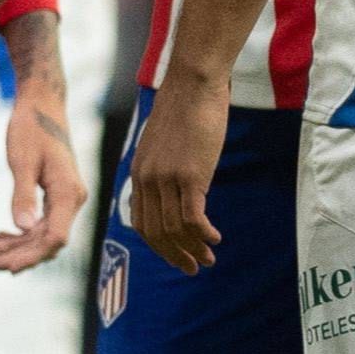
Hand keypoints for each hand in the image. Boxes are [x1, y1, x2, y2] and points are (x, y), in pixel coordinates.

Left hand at [0, 68, 88, 272]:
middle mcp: (72, 199)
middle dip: (16, 256)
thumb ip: (22, 196)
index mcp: (68, 193)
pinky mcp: (56, 195)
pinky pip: (40, 222)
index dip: (31, 257)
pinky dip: (19, 232)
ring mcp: (66, 199)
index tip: (6, 268)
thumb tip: (21, 228)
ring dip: (14, 246)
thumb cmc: (31, 127)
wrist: (42, 104)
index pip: (54, 238)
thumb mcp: (22, 161)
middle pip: (46, 242)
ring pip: (41, 235)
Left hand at [127, 77, 230, 274]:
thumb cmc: (185, 109)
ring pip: (175, 229)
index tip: (175, 256)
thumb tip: (178, 187)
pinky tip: (216, 240)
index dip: (158, 246)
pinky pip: (193, 218)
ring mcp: (167, 178)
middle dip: (174, 255)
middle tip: (192, 269)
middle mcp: (147, 179)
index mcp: (139, 173)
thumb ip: (164, 167)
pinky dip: (204, 234)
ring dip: (193, 249)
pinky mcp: (189, 175)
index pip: (142, 222)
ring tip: (208, 259)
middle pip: (156, 232)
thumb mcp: (165, 143)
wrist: (193, 84)